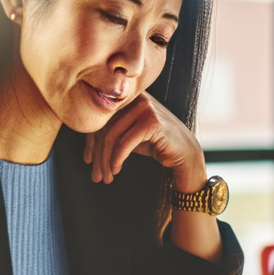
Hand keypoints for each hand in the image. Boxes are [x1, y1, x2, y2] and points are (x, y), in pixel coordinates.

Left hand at [84, 91, 205, 190]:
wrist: (185, 152)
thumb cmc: (156, 144)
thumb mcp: (130, 135)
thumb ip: (112, 132)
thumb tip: (88, 146)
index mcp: (127, 97)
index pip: (101, 119)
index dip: (90, 142)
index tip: (88, 161)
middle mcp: (135, 98)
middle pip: (104, 127)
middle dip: (98, 155)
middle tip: (96, 176)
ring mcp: (145, 107)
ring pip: (112, 136)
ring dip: (106, 160)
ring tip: (106, 177)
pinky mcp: (152, 121)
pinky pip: (125, 143)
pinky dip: (117, 159)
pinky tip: (116, 170)